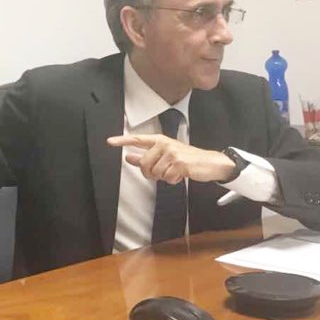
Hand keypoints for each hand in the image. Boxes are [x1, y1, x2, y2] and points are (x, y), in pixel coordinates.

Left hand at [107, 134, 235, 183]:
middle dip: (151, 174)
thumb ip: (146, 156)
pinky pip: (167, 178)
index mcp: (159, 141)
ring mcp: (172, 152)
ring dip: (164, 177)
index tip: (110, 141)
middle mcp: (164, 144)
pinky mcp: (179, 162)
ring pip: (156, 173)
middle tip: (162, 173)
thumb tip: (129, 158)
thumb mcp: (165, 155)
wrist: (210, 162)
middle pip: (144, 164)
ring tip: (174, 171)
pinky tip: (181, 174)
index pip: (138, 139)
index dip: (122, 141)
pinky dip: (173, 180)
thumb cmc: (187, 159)